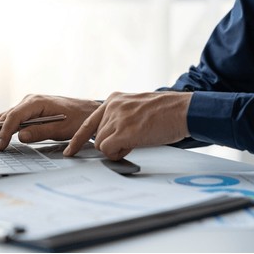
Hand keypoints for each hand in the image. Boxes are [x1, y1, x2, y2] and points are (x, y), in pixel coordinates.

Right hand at [0, 94, 101, 149]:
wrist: (87, 111)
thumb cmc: (77, 120)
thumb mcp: (61, 129)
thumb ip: (40, 132)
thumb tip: (20, 137)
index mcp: (35, 102)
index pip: (14, 117)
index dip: (5, 132)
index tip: (1, 146)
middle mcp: (28, 101)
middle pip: (4, 117)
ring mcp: (27, 105)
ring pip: (4, 118)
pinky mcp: (28, 111)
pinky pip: (10, 119)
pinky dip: (0, 128)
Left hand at [63, 91, 191, 159]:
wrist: (184, 111)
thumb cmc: (165, 113)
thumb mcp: (136, 108)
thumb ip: (119, 118)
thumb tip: (108, 139)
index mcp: (113, 100)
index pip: (88, 122)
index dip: (77, 140)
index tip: (69, 151)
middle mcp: (111, 107)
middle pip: (96, 137)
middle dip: (111, 144)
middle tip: (131, 140)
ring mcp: (116, 119)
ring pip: (101, 145)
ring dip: (116, 149)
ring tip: (136, 140)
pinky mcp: (123, 132)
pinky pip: (108, 150)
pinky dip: (117, 153)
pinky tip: (132, 146)